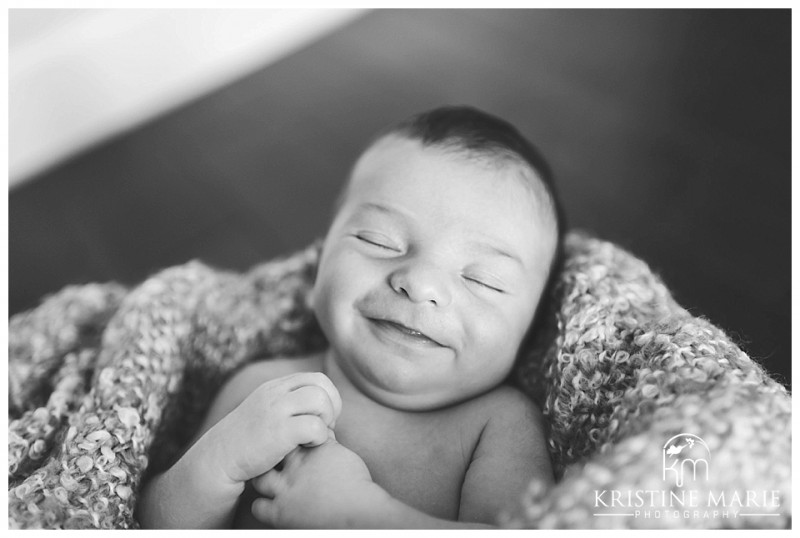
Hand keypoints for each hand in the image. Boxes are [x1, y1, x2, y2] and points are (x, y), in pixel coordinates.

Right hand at [210, 372, 341, 483]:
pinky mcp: (279, 432)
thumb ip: (288, 403)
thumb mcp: (266, 411)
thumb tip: (323, 405)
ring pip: (321, 400)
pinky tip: (307, 446)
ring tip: (316, 436)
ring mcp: (276, 411)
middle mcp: (276, 393)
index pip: (317, 378)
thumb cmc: (247, 442)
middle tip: (324, 427)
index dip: (329, 397)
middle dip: (332, 406)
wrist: (217, 460)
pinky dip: (320, 438)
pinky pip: (315, 427)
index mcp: (275, 387)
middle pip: (322, 384)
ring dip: (326, 420)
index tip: (323, 418)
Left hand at [249, 440, 384, 527]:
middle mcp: (296, 465)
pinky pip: (258, 507)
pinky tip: (273, 508)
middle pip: (271, 453)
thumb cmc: (358, 486)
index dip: (289, 440)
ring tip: (273, 486)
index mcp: (313, 450)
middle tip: (276, 465)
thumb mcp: (343, 455)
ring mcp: (286, 488)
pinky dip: (263, 507)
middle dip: (271, 457)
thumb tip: (324, 436)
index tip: (292, 448)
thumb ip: (329, 445)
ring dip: (264, 481)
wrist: (360, 512)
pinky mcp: (281, 512)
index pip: (292, 434)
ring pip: (260, 478)